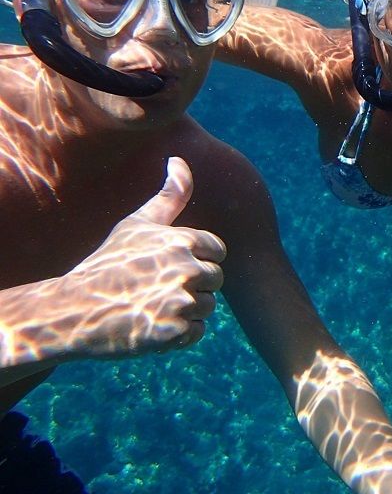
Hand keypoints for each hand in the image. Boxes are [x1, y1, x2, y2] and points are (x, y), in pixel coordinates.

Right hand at [56, 157, 225, 358]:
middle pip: (216, 280)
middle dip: (193, 286)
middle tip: (158, 288)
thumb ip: (169, 196)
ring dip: (186, 311)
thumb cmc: (107, 263)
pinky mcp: (173, 332)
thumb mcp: (137, 224)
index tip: (169, 265)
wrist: (72, 311)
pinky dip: (179, 334)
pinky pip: (197, 332)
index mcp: (183, 240)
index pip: (218, 251)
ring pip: (208, 307)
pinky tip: (152, 325)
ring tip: (153, 305)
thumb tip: (179, 160)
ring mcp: (180, 302)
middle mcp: (186, 269)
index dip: (197, 259)